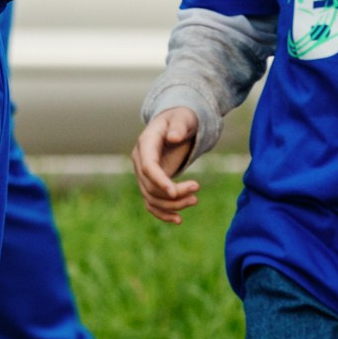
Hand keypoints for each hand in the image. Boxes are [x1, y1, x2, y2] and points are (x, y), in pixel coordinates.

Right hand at [132, 107, 201, 223]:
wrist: (175, 125)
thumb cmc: (181, 119)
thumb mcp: (183, 118)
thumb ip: (179, 126)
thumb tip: (174, 137)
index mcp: (145, 144)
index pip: (148, 167)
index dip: (160, 181)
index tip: (175, 192)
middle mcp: (140, 161)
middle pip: (150, 186)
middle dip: (173, 193)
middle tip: (197, 188)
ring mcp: (144, 174)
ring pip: (151, 198)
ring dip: (172, 205)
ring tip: (195, 200)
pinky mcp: (151, 184)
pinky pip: (152, 203)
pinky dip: (163, 213)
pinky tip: (178, 220)